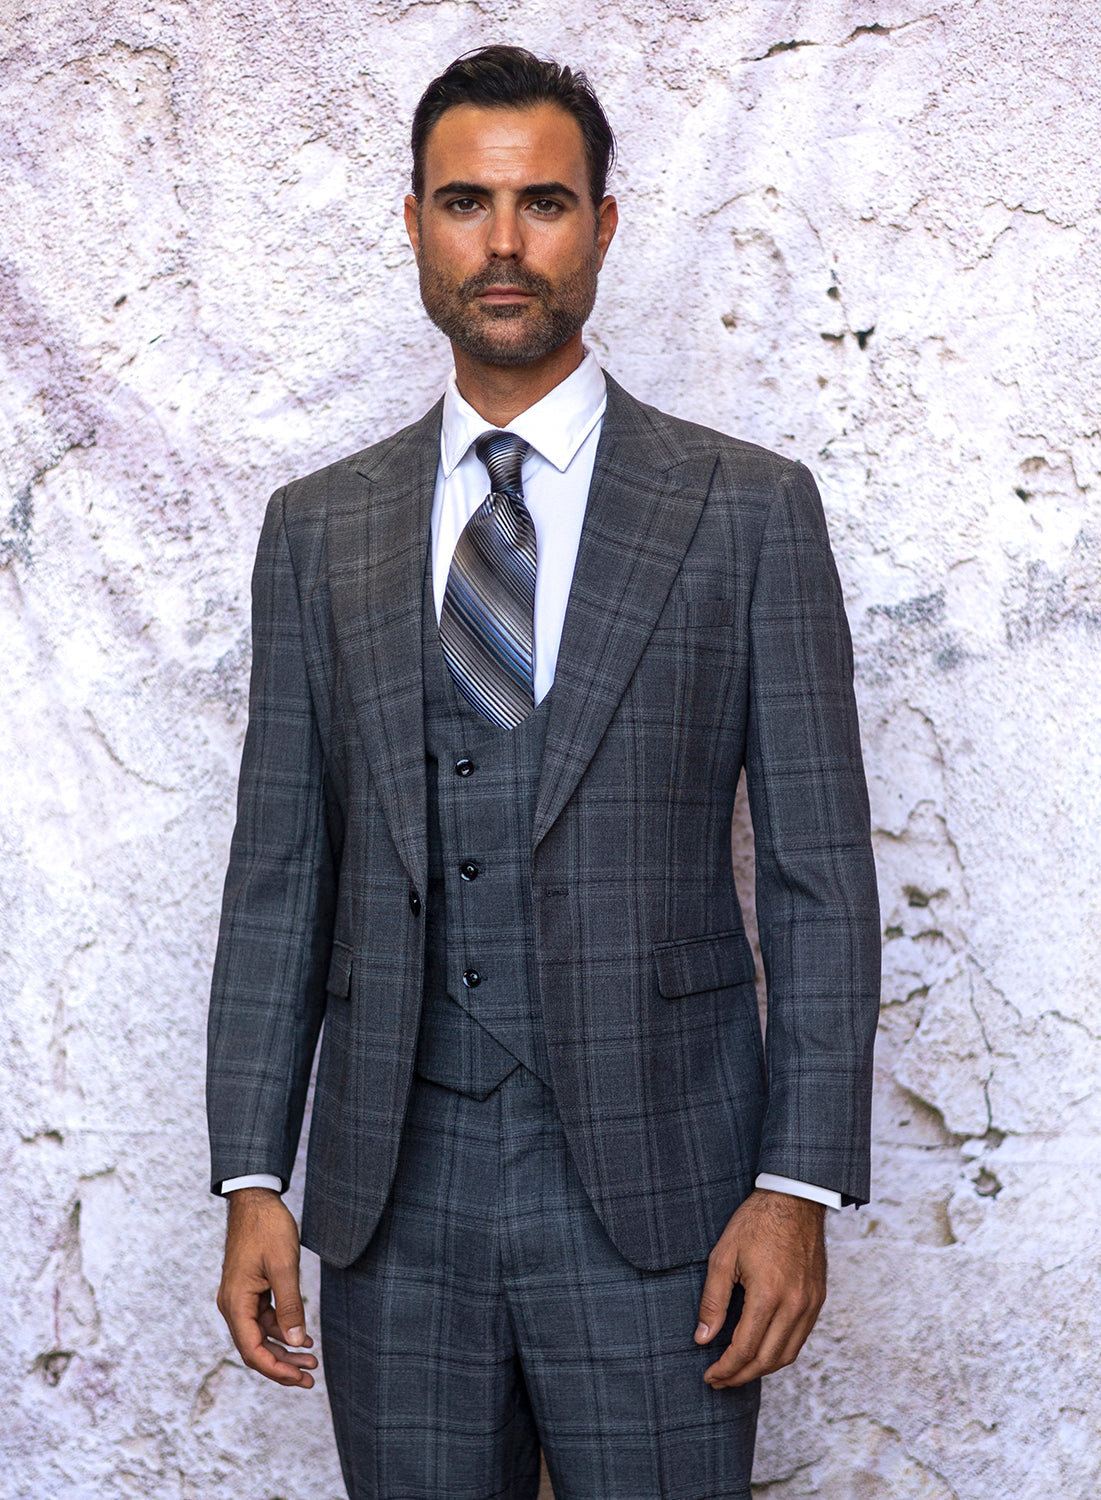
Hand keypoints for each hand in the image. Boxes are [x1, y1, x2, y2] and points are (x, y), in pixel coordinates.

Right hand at [217, 1187, 318, 1387]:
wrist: (256, 1200)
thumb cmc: (267, 1228)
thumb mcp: (284, 1266)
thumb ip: (290, 1306)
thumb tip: (298, 1343)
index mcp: (235, 1302)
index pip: (251, 1350)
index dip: (275, 1369)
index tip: (300, 1378)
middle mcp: (232, 1304)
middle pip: (254, 1348)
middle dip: (282, 1365)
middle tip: (310, 1378)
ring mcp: (239, 1298)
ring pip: (260, 1335)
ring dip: (284, 1349)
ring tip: (311, 1361)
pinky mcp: (249, 1290)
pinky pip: (263, 1319)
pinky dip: (281, 1330)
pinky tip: (302, 1337)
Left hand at [694, 1188, 826, 1387]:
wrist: (794, 1199)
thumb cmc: (755, 1223)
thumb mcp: (723, 1256)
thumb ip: (713, 1301)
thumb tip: (702, 1338)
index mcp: (769, 1294)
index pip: (745, 1349)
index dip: (726, 1369)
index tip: (709, 1376)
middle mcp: (795, 1305)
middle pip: (767, 1360)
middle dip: (741, 1376)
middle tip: (719, 1380)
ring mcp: (810, 1304)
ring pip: (787, 1355)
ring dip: (761, 1369)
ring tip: (738, 1370)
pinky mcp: (817, 1299)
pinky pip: (799, 1339)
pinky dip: (780, 1353)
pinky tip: (761, 1350)